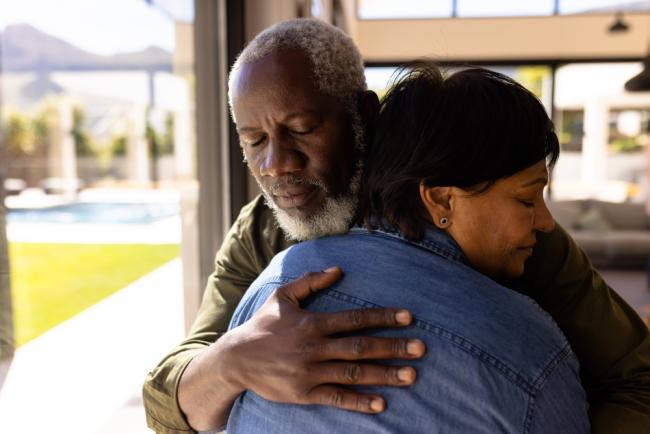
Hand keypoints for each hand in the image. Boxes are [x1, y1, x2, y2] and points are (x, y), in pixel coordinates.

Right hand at [220, 266, 424, 411]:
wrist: (235, 360)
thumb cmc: (262, 325)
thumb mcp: (282, 296)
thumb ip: (310, 282)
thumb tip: (339, 269)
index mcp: (312, 323)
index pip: (355, 319)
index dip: (384, 317)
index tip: (409, 317)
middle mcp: (314, 348)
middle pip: (361, 347)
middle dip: (393, 347)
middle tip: (421, 349)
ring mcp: (310, 372)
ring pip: (354, 373)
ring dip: (384, 374)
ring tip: (411, 376)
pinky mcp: (304, 394)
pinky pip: (336, 398)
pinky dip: (359, 402)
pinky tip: (381, 404)